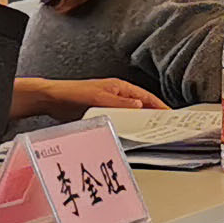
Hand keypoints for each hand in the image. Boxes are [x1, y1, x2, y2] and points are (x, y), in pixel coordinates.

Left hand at [13, 75, 165, 122]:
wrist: (52, 99)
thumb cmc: (73, 94)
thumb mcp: (98, 98)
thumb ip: (120, 103)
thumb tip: (139, 106)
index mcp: (120, 87)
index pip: (146, 97)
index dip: (159, 106)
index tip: (171, 116)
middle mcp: (117, 95)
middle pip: (141, 106)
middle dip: (153, 115)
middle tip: (165, 127)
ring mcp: (111, 104)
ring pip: (131, 115)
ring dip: (139, 123)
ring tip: (150, 133)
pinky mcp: (103, 112)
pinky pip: (120, 120)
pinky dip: (127, 127)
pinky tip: (129, 135)